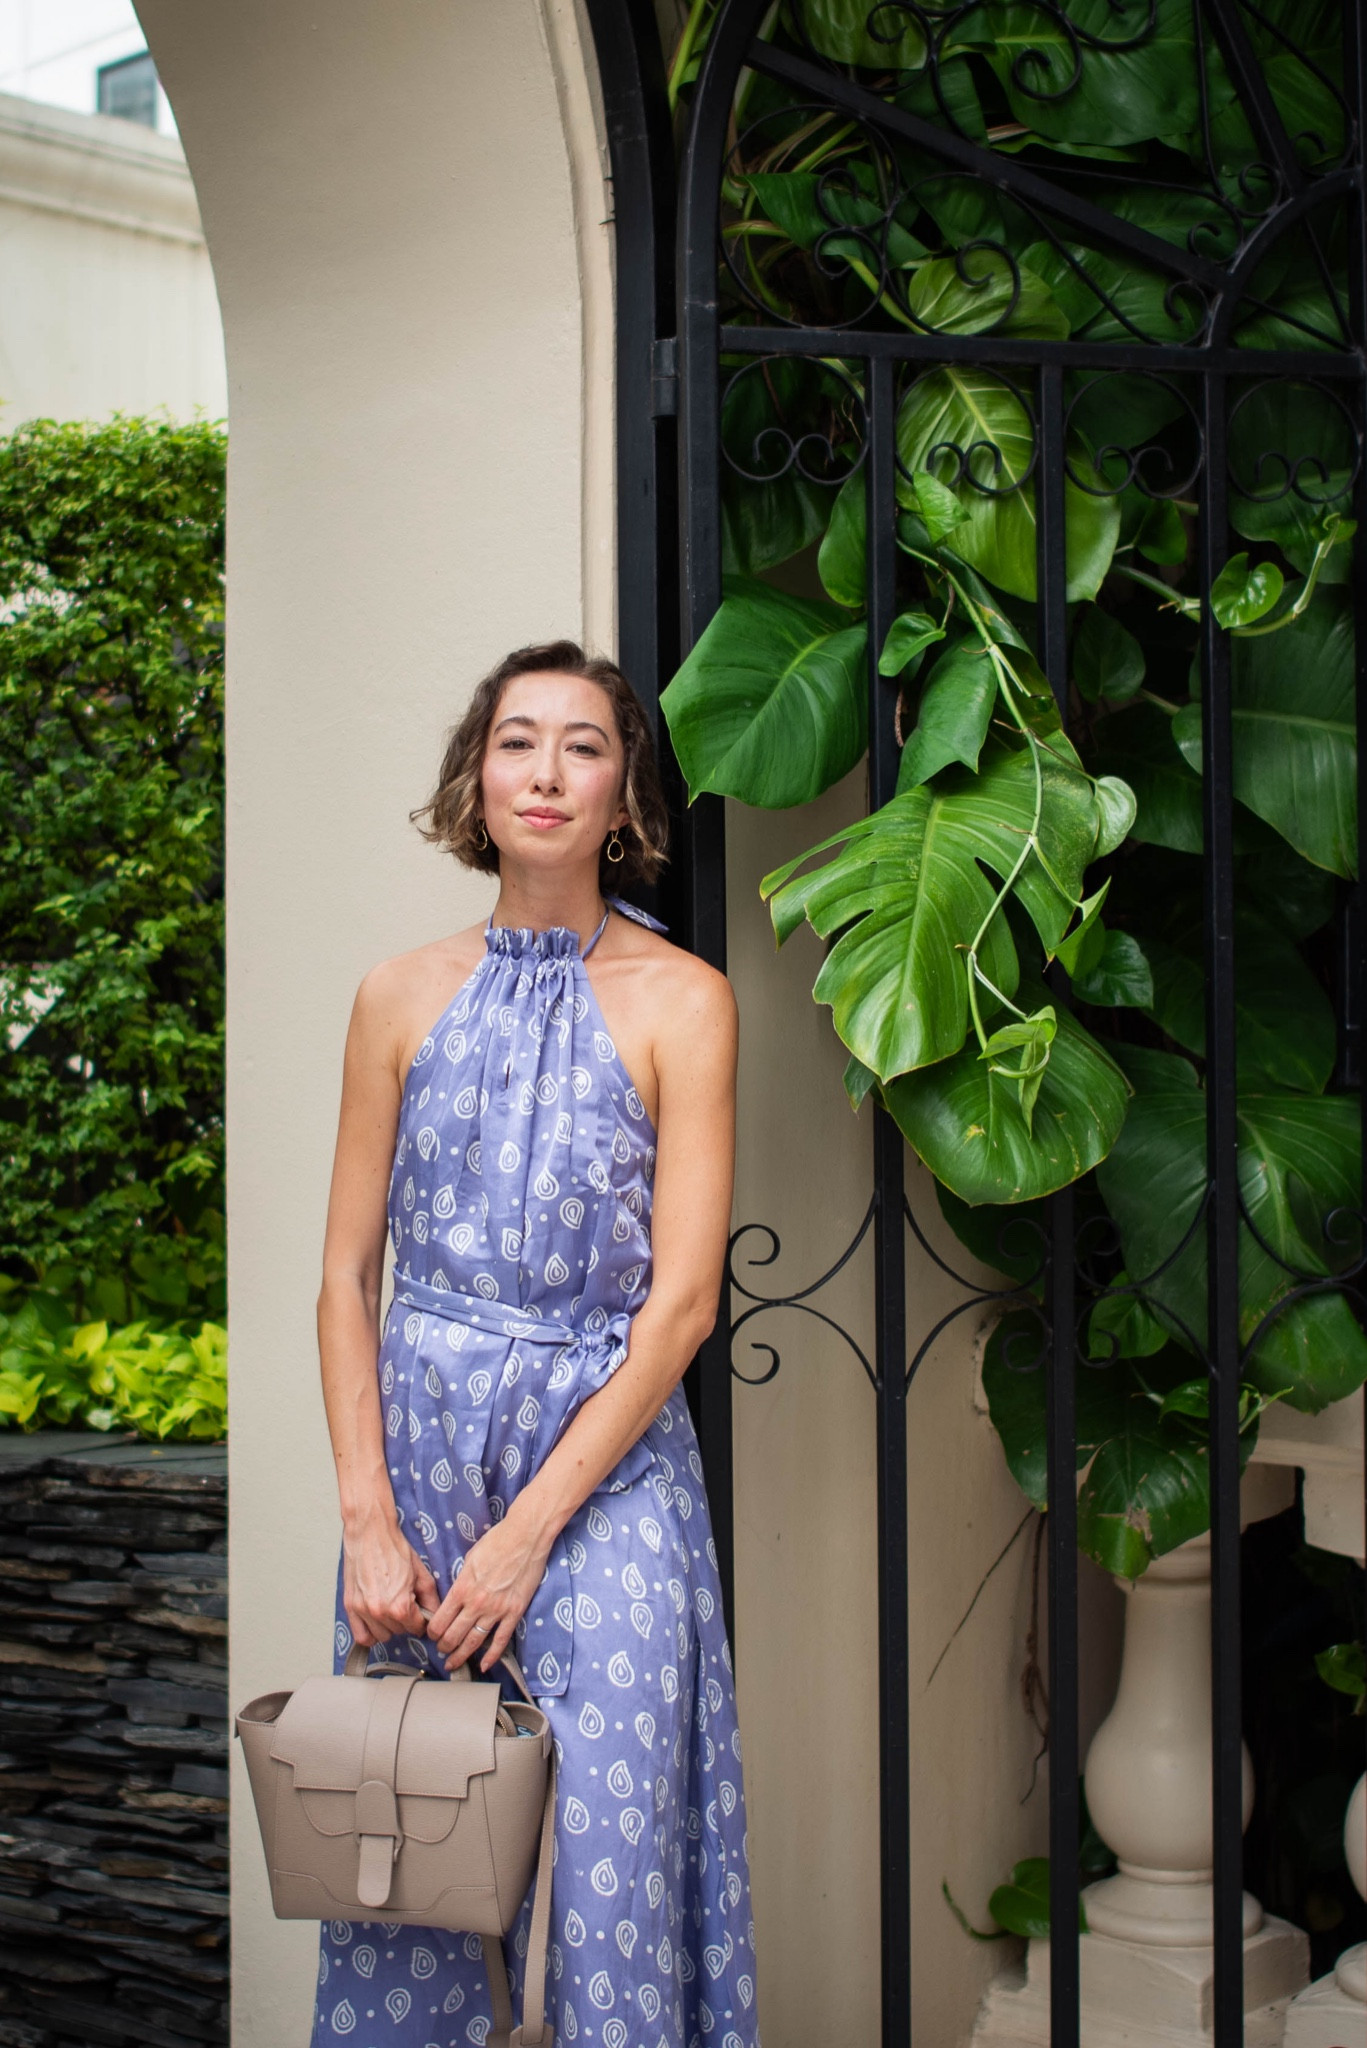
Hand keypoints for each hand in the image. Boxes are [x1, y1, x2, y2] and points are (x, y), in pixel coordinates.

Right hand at [342, 1504, 439, 1648]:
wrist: (369, 1533)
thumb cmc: (393, 1549)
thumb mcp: (421, 1574)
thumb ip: (431, 1599)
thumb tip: (435, 1616)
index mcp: (400, 1606)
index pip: (417, 1628)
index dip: (421, 1619)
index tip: (419, 1611)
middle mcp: (379, 1612)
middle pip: (399, 1632)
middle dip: (405, 1620)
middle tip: (404, 1602)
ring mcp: (362, 1611)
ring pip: (382, 1636)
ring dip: (388, 1626)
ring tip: (390, 1607)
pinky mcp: (350, 1607)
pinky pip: (361, 1636)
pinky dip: (370, 1634)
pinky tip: (377, 1622)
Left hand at [424, 1508, 552, 1673]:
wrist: (526, 1536)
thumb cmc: (498, 1541)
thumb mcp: (470, 1559)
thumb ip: (462, 1581)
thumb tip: (457, 1595)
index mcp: (462, 1588)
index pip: (440, 1620)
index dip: (432, 1632)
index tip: (431, 1635)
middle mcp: (477, 1602)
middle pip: (453, 1635)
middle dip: (443, 1647)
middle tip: (441, 1651)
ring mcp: (496, 1610)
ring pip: (473, 1642)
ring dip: (460, 1655)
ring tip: (453, 1663)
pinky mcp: (514, 1612)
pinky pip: (500, 1640)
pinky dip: (491, 1656)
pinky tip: (484, 1665)